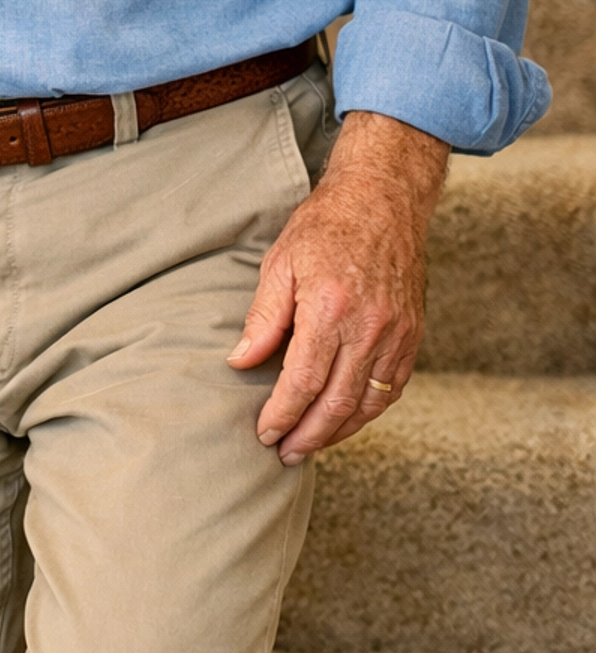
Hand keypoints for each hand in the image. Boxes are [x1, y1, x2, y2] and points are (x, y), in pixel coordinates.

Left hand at [227, 110, 448, 464]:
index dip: (282, 414)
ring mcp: (397, 335)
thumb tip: (241, 361)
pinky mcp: (412, 335)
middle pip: (337, 404)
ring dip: (338, 432)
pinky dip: (367, 411)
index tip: (264, 432)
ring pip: (368, 404)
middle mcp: (370, 328)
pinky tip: (346, 419)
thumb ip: (263, 318)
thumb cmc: (327, 226)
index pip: (303, 382)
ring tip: (311, 445)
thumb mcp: (280, 263)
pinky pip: (392, 388)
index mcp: (330, 310)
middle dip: (308, 436)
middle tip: (284, 454)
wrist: (384, 199)